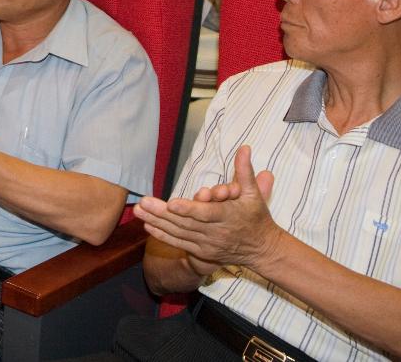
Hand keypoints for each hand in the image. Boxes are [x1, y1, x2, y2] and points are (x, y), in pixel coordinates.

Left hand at [137, 145, 279, 270]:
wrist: (262, 249)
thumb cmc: (256, 217)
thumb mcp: (254, 194)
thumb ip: (245, 171)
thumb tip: (245, 148)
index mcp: (228, 217)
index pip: (206, 214)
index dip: (188, 209)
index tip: (171, 203)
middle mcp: (216, 233)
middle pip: (186, 223)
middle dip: (162, 213)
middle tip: (142, 202)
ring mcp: (207, 244)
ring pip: (179, 233)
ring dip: (157, 222)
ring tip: (138, 210)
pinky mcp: (201, 253)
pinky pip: (179, 243)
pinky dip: (162, 235)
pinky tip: (147, 225)